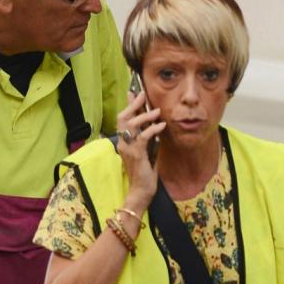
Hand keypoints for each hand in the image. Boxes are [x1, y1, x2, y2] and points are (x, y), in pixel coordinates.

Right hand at [116, 89, 165, 208]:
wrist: (141, 190)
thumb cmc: (145, 171)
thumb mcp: (147, 150)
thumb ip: (147, 137)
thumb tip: (154, 123)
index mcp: (123, 141)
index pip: (122, 118)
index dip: (128, 105)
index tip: (135, 92)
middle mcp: (122, 143)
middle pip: (123, 117)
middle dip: (133, 104)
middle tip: (144, 95)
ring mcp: (127, 149)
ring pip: (131, 125)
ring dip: (145, 116)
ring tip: (157, 111)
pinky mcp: (136, 155)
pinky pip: (143, 137)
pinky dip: (153, 129)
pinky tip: (162, 126)